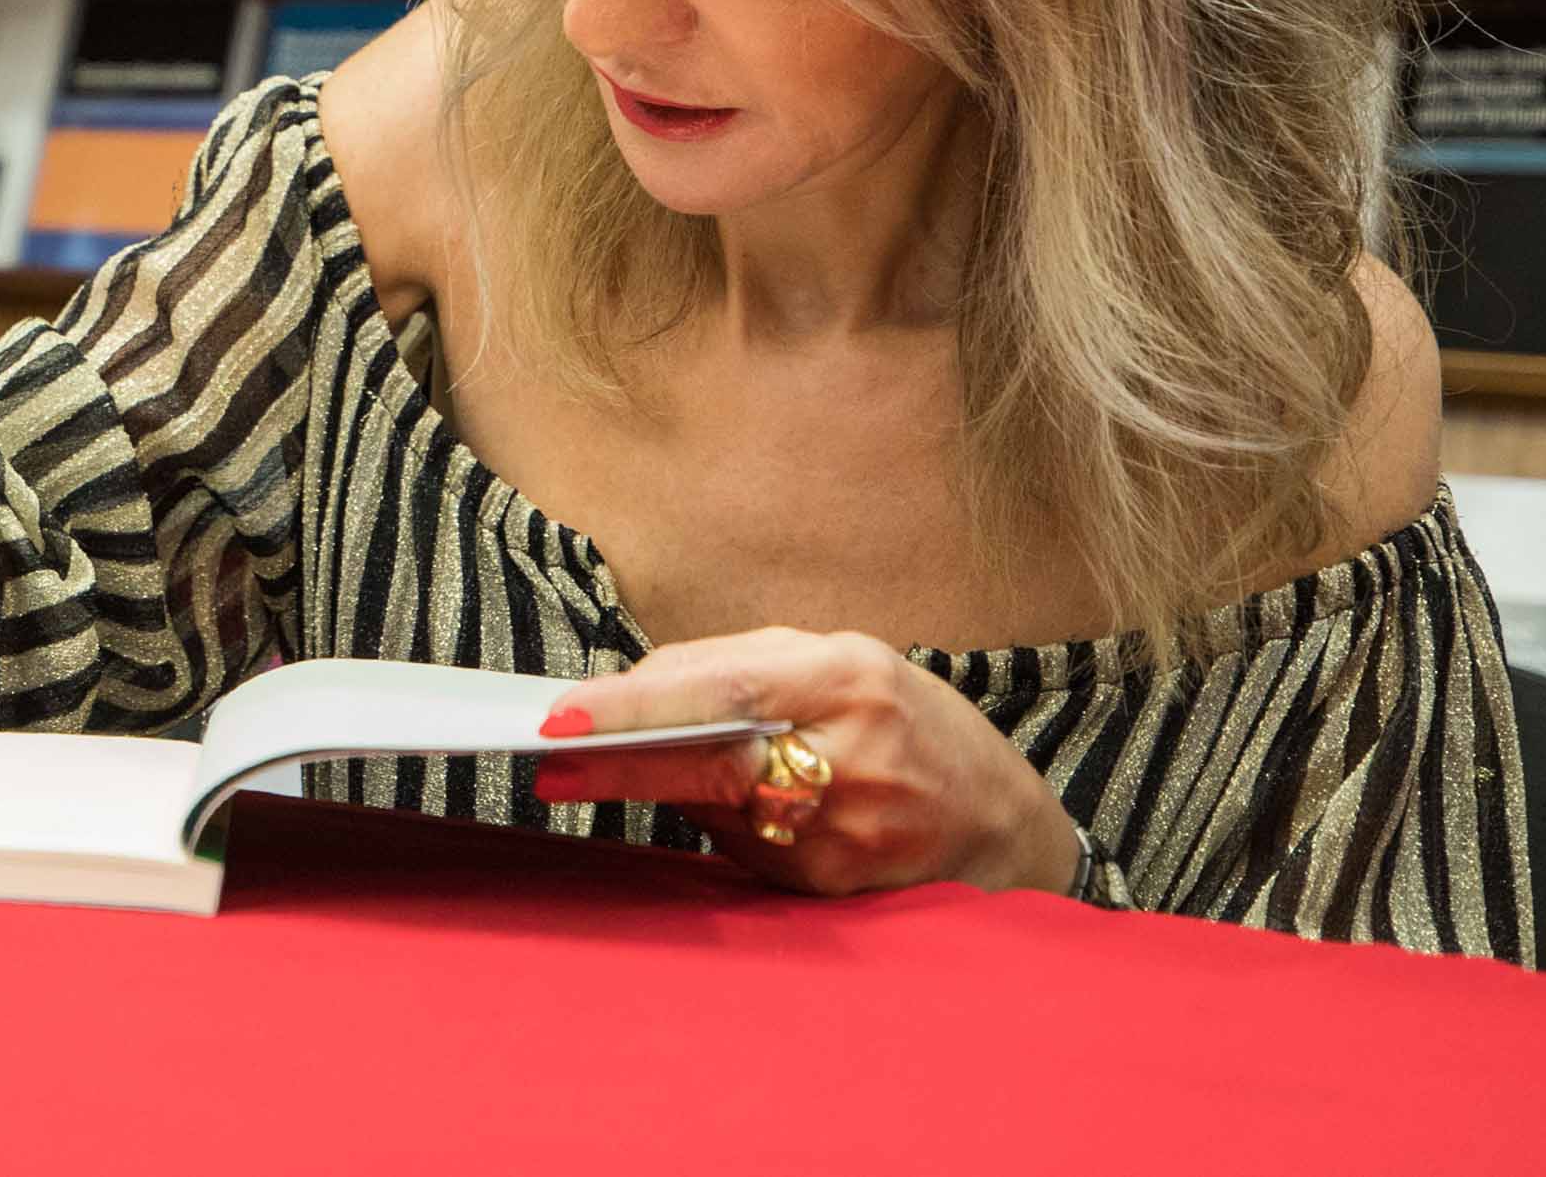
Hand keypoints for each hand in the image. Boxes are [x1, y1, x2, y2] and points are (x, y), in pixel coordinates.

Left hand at [530, 627, 1081, 896]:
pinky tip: (720, 800)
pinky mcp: (827, 885)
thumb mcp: (838, 659)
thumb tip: (630, 686)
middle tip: (546, 758)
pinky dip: (713, 817)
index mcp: (850, 681)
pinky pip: (738, 845)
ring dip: (661, 785)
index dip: (639, 705)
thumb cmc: (908, 721)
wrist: (999, 822)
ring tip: (615, 761)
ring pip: (713, 807)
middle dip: (618, 765)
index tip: (566, 716)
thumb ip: (737, 663)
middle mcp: (850, 759)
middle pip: (709, 764)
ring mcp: (841, 834)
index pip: (726, 690)